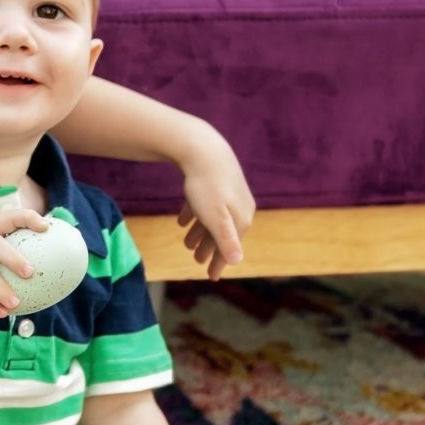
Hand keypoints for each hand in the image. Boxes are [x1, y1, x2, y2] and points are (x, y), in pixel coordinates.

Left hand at [174, 133, 253, 280]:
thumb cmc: (207, 186)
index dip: (220, 263)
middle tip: (196, 260)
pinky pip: (206, 203)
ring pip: (213, 218)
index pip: (231, 247)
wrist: (202, 148)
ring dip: (200, 232)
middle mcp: (239, 206)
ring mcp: (229, 192)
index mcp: (241, 217)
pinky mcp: (217, 180)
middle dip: (209, 248)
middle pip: (223, 233)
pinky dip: (195, 214)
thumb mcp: (215, 218)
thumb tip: (238, 262)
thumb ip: (225, 240)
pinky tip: (182, 219)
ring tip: (187, 242)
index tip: (211, 277)